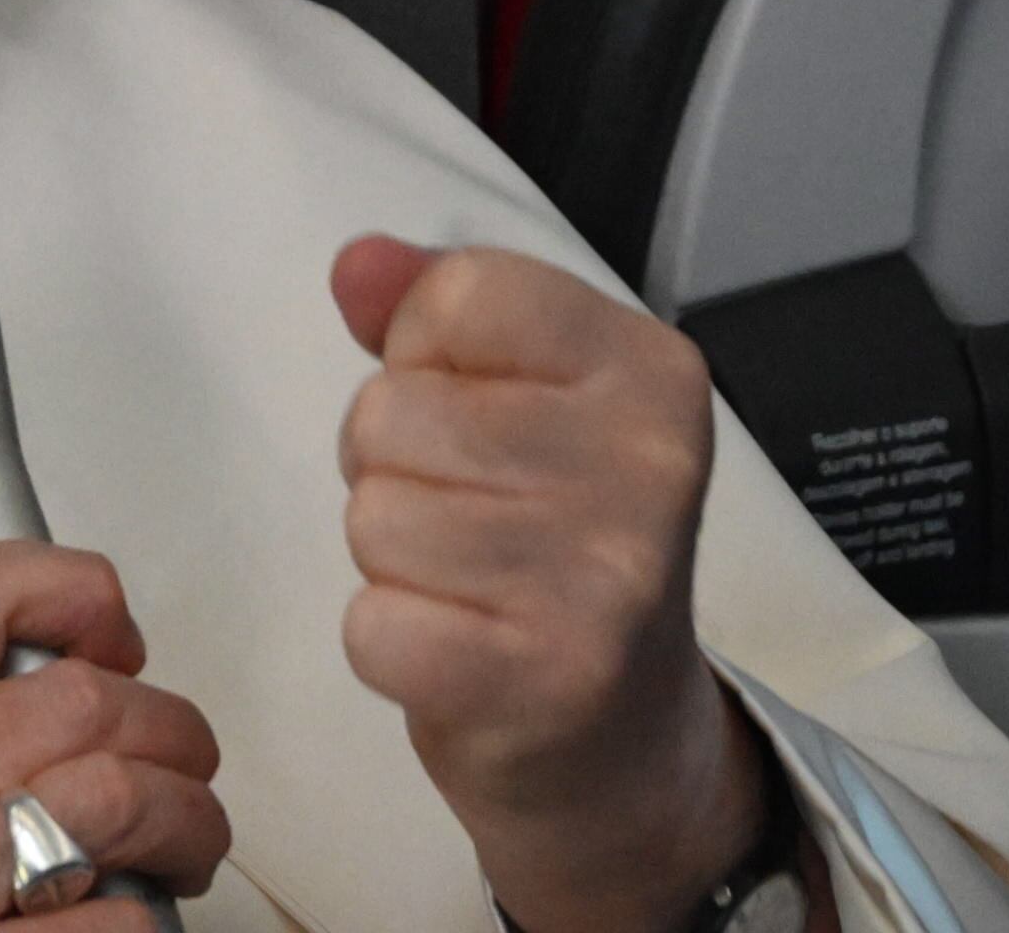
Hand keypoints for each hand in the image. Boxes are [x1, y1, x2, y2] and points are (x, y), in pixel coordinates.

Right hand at [0, 540, 227, 930]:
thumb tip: (40, 673)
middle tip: (178, 760)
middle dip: (162, 725)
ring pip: (118, 799)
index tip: (112, 632)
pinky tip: (122, 921)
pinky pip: (116, 924)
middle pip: (75, 700)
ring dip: (184, 817)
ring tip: (182, 842)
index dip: (69, 590)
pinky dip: (144, 920)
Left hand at [332, 237, 782, 932]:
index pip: (457, 296)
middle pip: (390, 411)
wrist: (625, 744)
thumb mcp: (517, 399)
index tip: (482, 416)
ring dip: (390, 557)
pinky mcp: (547, 681)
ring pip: (374, 515)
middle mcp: (650, 465)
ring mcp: (607, 580)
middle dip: (393, 469)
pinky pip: (372, 624)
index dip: (425, 359)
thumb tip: (357, 264)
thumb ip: (431, 311)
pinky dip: (387, 642)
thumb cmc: (551, 541)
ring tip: (466, 585)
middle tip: (468, 521)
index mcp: (651, 369)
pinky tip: (457, 653)